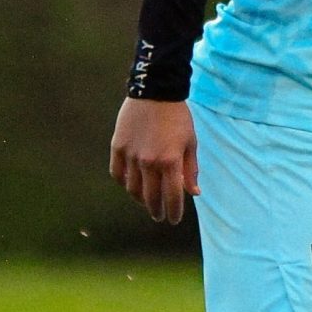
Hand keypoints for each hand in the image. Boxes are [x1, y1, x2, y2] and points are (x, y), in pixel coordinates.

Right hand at [110, 98, 198, 223]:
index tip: (173, 220)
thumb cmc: (178, 117)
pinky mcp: (117, 147)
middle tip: (160, 216)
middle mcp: (149, 162)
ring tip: (146, 202)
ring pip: (132, 188)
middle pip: (150, 197)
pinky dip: (124, 183)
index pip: (172, 197)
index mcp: (171, 162)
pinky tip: (130, 185)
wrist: (155, 91)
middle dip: (156, 210)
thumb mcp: (191, 143)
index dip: (173, 211)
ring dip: (140, 199)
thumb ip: (191, 170)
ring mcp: (131, 155)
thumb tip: (194, 193)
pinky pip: (118, 173)